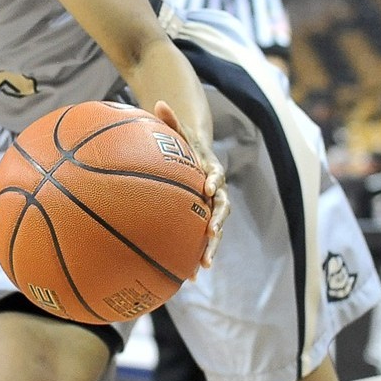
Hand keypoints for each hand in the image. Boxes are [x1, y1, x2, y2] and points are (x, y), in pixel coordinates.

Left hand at [155, 101, 226, 266]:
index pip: (216, 176)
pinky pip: (202, 242)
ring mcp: (212, 210)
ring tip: (204, 267)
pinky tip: (189, 278)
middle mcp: (217, 193)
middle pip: (222, 210)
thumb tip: (158, 101)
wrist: (198, 158)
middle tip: (212, 235)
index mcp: (211, 172)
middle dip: (218, 224)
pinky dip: (198, 258)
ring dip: (211, 248)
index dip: (215, 181)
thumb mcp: (178, 131)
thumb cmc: (184, 144)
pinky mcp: (204, 223)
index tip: (209, 188)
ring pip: (215, 231)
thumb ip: (170, 119)